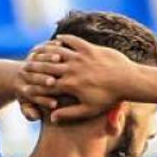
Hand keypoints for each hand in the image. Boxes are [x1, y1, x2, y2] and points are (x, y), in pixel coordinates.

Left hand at [16, 42, 64, 121]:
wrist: (26, 76)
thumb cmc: (32, 95)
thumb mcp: (28, 105)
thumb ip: (29, 113)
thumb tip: (33, 117)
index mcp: (22, 89)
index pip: (33, 96)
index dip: (43, 100)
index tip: (54, 105)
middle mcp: (23, 74)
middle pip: (34, 77)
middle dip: (43, 80)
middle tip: (53, 82)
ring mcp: (28, 62)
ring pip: (36, 59)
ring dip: (46, 59)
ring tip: (58, 60)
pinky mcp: (35, 51)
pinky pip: (42, 47)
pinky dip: (50, 45)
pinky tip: (61, 46)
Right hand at [23, 34, 141, 122]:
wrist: (128, 80)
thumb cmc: (109, 98)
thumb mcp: (88, 110)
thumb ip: (69, 113)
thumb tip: (52, 117)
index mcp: (69, 85)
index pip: (46, 85)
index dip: (35, 85)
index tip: (28, 85)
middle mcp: (72, 70)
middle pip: (48, 67)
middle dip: (37, 67)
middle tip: (28, 65)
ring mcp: (80, 57)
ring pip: (58, 53)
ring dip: (48, 52)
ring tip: (41, 52)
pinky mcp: (89, 48)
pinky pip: (73, 41)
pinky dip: (64, 40)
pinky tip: (59, 39)